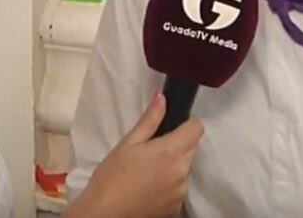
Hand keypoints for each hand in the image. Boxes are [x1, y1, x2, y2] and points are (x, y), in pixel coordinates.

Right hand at [65, 93, 203, 217]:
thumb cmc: (113, 175)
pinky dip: (169, 185)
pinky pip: (179, 188)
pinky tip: (149, 187)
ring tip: (148, 171)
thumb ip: (150, 120)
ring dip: (174, 166)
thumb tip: (162, 97)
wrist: (106, 213)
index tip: (173, 125)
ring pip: (185, 169)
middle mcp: (182, 172)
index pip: (197, 129)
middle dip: (178, 144)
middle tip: (153, 149)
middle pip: (192, 148)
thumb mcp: (128, 143)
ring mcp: (181, 192)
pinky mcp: (177, 208)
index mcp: (172, 152)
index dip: (187, 123)